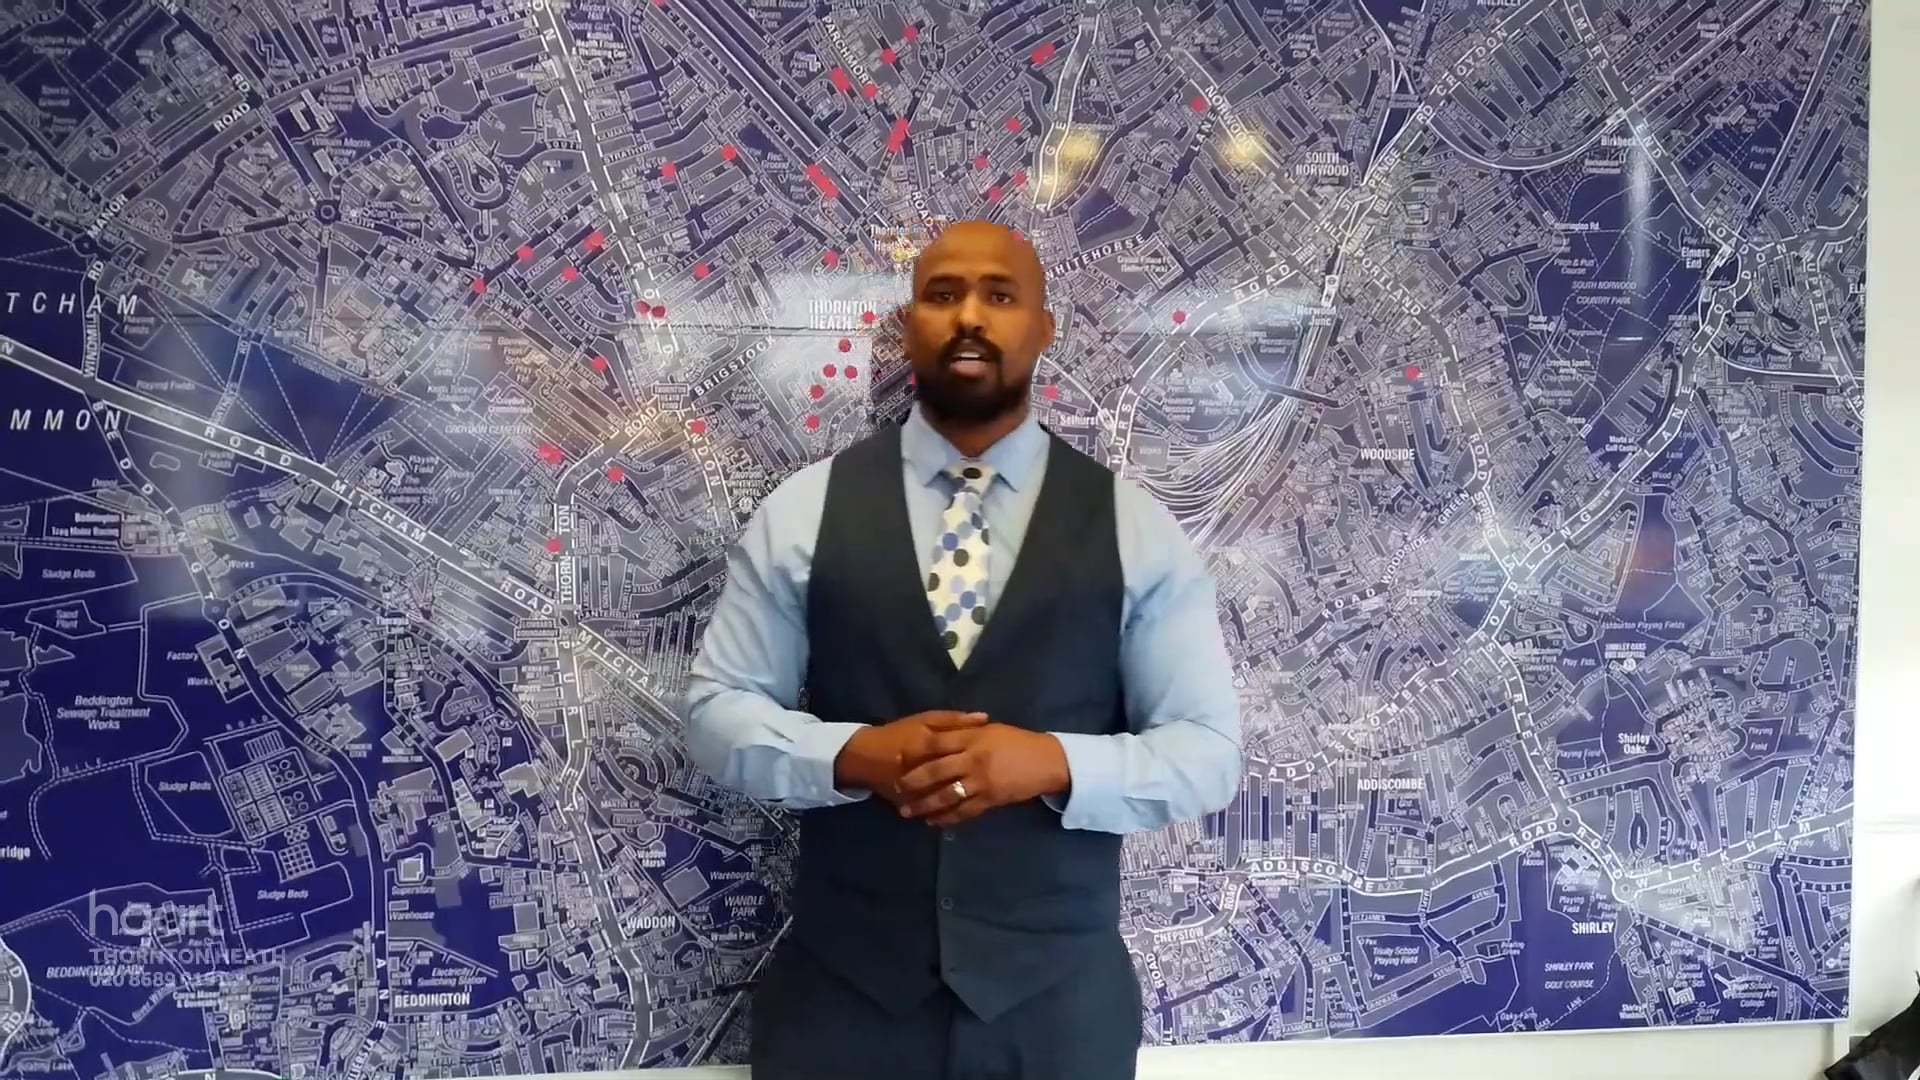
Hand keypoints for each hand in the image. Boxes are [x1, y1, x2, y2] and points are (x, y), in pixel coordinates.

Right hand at [833, 710, 989, 802]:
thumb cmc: (898, 734)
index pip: (963, 750)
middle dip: (979, 783)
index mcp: (927, 743)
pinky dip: (947, 814)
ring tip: (983, 798)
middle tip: (998, 784)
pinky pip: (933, 811)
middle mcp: (923, 767)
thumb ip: (953, 720)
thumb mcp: (924, 720)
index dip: (984, 754)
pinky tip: (964, 812)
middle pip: (958, 779)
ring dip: (968, 799)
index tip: (1002, 757)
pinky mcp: (908, 803)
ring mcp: (915, 788)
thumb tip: (985, 718)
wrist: (865, 756)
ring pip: (946, 799)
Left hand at [894, 724, 1069, 826]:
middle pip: (936, 771)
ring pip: (947, 795)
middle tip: (895, 787)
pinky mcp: (990, 799)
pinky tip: (933, 821)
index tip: (898, 756)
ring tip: (907, 811)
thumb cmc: (1017, 741)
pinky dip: (947, 817)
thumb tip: (940, 731)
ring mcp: (981, 782)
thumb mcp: (991, 730)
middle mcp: (974, 760)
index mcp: (973, 738)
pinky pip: (964, 811)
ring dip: (925, 804)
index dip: (916, 751)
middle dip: (913, 780)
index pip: (937, 743)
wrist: (1046, 762)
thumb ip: (966, 731)